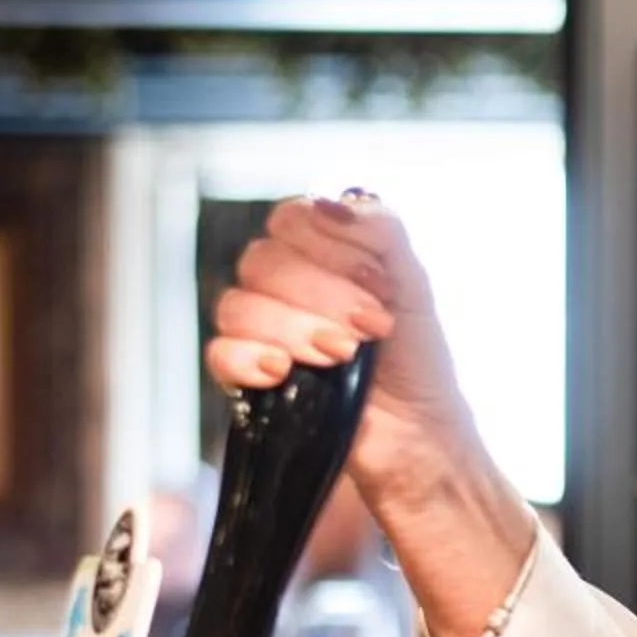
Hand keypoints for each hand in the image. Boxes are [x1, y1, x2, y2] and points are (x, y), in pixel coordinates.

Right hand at [204, 193, 474, 503]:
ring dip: (294, 327)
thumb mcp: (413, 284)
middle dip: (320, 294)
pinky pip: (218, 352)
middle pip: (262, 261)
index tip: (376, 284)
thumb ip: (380, 232)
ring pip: (238, 304)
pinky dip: (248, 357)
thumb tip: (330, 204)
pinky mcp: (247, 376)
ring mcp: (261, 331)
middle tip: (369, 328)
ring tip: (342, 355)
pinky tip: (283, 371)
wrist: (418, 432)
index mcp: (318, 254)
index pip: (289, 219)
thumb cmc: (417, 359)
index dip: (328, 246)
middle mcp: (283, 286)